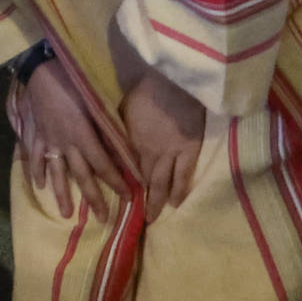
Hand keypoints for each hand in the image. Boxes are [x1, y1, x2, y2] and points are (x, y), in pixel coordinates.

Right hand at [10, 60, 129, 222]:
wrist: (40, 71)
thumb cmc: (72, 82)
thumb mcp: (95, 103)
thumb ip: (108, 128)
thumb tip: (125, 150)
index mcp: (83, 136)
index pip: (104, 166)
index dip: (116, 183)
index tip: (129, 197)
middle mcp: (65, 144)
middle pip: (82, 176)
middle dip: (94, 198)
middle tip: (103, 219)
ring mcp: (47, 140)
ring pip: (56, 173)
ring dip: (62, 194)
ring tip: (67, 214)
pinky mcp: (34, 134)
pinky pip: (34, 157)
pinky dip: (35, 172)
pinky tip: (38, 185)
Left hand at [119, 67, 204, 221]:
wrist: (174, 82)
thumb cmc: (146, 90)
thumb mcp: (122, 109)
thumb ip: (119, 128)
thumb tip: (111, 140)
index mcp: (131, 141)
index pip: (126, 169)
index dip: (123, 184)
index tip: (119, 198)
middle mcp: (149, 152)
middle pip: (143, 179)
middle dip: (140, 199)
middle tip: (136, 216)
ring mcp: (171, 153)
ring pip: (162, 183)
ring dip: (158, 202)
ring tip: (154, 218)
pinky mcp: (190, 150)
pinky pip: (184, 176)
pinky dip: (180, 191)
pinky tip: (176, 204)